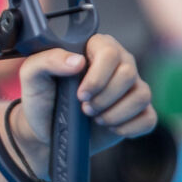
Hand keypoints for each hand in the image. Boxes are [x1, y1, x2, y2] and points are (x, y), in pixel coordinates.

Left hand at [13, 34, 156, 152]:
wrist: (46, 131)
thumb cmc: (41, 98)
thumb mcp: (32, 76)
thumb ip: (48, 60)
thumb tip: (77, 61)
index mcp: (95, 49)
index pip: (110, 52)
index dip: (97, 76)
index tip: (80, 94)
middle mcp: (119, 65)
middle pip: (128, 74)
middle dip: (104, 97)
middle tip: (85, 108)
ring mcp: (131, 88)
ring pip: (142, 96)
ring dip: (115, 113)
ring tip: (95, 118)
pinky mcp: (138, 112)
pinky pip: (149, 118)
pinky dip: (129, 127)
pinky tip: (110, 127)